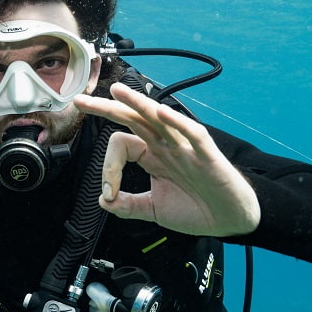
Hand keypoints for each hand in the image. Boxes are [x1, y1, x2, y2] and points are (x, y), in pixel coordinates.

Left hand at [73, 83, 259, 236]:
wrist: (230, 219)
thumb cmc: (198, 209)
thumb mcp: (154, 209)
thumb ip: (128, 206)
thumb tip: (104, 202)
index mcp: (152, 155)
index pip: (121, 144)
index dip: (108, 168)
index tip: (109, 193)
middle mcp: (166, 145)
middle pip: (133, 118)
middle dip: (106, 108)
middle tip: (81, 101)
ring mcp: (185, 147)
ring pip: (158, 118)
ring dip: (137, 103)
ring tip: (117, 92)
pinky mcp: (206, 153)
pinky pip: (191, 132)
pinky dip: (176, 122)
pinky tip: (161, 113)